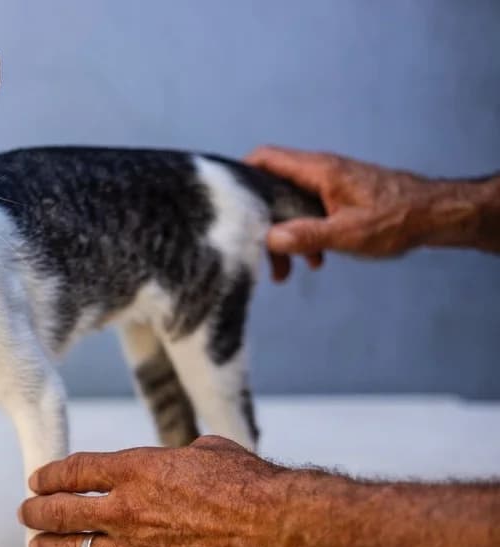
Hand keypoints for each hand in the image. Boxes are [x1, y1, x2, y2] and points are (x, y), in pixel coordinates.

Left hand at [18, 437, 291, 546]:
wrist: (281, 530)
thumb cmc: (253, 487)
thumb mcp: (210, 451)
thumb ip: (183, 456)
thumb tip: (186, 459)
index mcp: (137, 469)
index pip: (75, 471)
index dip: (51, 476)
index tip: (39, 480)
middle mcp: (127, 510)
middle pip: (62, 512)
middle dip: (38, 513)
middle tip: (28, 513)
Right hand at [246, 146, 497, 280]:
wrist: (437, 215)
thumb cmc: (398, 218)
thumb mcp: (349, 233)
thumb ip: (307, 235)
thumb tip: (269, 238)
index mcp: (317, 171)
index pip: (265, 159)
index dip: (239, 175)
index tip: (226, 202)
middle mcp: (318, 173)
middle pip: (272, 189)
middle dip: (262, 223)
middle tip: (261, 256)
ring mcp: (327, 185)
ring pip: (290, 206)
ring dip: (284, 237)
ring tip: (287, 270)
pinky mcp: (337, 199)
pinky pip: (307, 213)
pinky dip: (304, 236)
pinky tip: (315, 260)